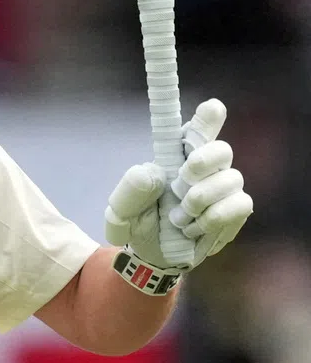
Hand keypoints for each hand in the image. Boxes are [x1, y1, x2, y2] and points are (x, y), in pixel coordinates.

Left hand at [105, 99, 252, 270]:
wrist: (154, 255)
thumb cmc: (139, 222)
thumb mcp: (123, 210)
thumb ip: (132, 190)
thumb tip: (155, 173)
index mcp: (176, 155)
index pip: (196, 129)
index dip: (207, 116)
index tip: (213, 107)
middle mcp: (204, 166)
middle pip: (222, 149)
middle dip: (204, 162)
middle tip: (183, 178)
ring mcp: (223, 187)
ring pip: (232, 179)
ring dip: (202, 199)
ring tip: (177, 217)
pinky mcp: (236, 209)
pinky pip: (240, 204)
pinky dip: (215, 218)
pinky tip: (194, 228)